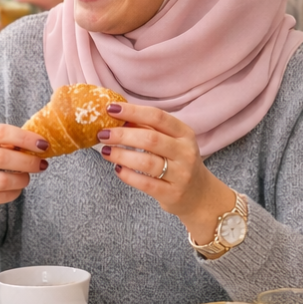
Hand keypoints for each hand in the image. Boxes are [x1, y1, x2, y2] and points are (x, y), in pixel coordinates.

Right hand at [0, 124, 49, 264]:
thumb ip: (11, 142)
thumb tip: (41, 144)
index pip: (1, 132)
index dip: (25, 138)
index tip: (43, 144)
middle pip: (2, 157)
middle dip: (27, 161)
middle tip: (41, 164)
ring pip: (1, 180)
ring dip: (21, 179)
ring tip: (27, 177)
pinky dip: (14, 193)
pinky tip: (16, 188)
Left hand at [94, 101, 235, 243]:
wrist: (199, 195)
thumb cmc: (179, 162)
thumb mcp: (172, 142)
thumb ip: (150, 129)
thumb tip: (118, 116)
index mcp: (185, 133)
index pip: (158, 117)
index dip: (133, 111)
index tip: (111, 109)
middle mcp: (185, 152)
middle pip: (150, 139)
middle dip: (122, 135)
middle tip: (103, 133)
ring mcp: (181, 174)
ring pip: (147, 162)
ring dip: (121, 155)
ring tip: (106, 151)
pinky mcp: (172, 194)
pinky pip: (145, 183)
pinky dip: (128, 175)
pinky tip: (117, 168)